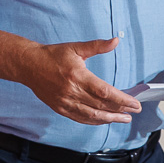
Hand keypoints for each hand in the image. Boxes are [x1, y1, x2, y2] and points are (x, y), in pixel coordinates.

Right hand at [18, 37, 141, 125]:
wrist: (28, 65)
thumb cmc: (52, 55)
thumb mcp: (75, 47)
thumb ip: (97, 46)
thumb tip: (116, 40)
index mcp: (77, 76)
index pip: (105, 92)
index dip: (122, 99)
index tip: (134, 103)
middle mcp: (71, 91)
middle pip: (101, 106)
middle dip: (120, 110)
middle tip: (134, 111)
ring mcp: (65, 102)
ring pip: (92, 116)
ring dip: (110, 119)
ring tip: (124, 119)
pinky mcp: (60, 108)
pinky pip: (80, 118)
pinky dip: (94, 121)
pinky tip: (104, 120)